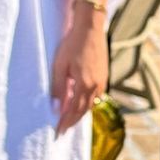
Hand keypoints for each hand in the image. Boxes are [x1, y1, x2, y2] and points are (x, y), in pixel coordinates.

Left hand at [51, 15, 108, 135]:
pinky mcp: (104, 76)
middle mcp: (96, 86)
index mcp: (84, 85)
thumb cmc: (72, 44)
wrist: (90, 28)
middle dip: (72, 121)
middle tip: (63, 130)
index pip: (73, 110)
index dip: (65, 122)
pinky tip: (79, 102)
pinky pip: (95, 96)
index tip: (58, 131)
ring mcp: (102, 81)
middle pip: (83, 111)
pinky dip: (86, 103)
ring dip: (80, 113)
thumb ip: (58, 88)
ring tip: (69, 119)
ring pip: (91, 104)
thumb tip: (55, 107)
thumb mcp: (60, 66)